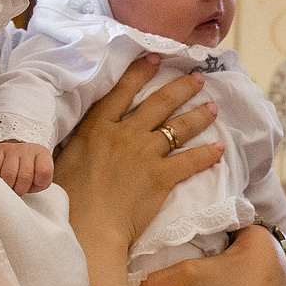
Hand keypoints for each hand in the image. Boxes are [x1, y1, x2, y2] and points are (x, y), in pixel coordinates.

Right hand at [0, 139, 54, 194]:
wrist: (20, 156)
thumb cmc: (31, 172)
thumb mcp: (41, 179)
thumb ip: (38, 184)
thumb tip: (22, 192)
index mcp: (43, 154)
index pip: (44, 172)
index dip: (38, 183)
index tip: (34, 184)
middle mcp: (28, 149)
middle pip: (24, 176)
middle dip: (20, 189)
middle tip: (18, 190)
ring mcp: (12, 148)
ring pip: (8, 174)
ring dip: (8, 186)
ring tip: (10, 185)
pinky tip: (2, 178)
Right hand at [53, 57, 221, 241]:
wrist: (87, 227)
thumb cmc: (68, 198)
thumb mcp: (66, 158)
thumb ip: (81, 141)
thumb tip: (86, 136)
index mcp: (97, 127)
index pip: (123, 90)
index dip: (141, 71)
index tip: (156, 57)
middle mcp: (124, 134)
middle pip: (159, 102)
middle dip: (182, 87)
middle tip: (198, 78)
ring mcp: (145, 154)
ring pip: (179, 127)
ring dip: (199, 115)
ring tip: (212, 106)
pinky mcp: (161, 177)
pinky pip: (190, 160)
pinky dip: (207, 154)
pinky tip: (219, 149)